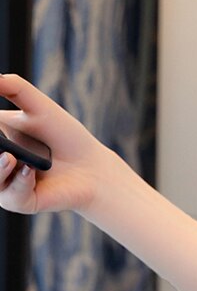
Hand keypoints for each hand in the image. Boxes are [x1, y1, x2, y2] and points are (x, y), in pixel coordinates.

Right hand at [0, 73, 116, 215]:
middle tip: (0, 150)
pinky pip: (11, 197)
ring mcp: (5, 184)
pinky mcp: (22, 202)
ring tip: (9, 157)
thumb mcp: (38, 106)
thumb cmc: (65, 136)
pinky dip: (18, 183)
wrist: (93, 166)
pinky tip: (29, 171)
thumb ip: (13, 88)